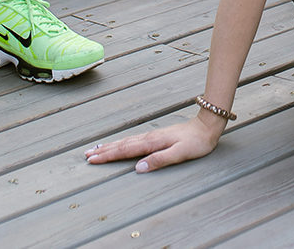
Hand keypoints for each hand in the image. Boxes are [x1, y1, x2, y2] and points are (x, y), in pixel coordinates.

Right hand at [84, 117, 222, 172]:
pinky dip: (121, 142)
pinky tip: (119, 144)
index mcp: (152, 143)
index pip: (126, 150)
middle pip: (122, 145)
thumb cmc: (196, 142)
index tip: (92, 159)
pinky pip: (133, 140)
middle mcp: (149, 138)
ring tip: (95, 149)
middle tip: (86, 155)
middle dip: (103, 150)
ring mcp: (152, 136)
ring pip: (126, 141)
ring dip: (110, 146)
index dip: (108, 155)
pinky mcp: (156, 136)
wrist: (207, 126)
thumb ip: (159, 160)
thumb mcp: (180, 154)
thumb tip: (138, 168)